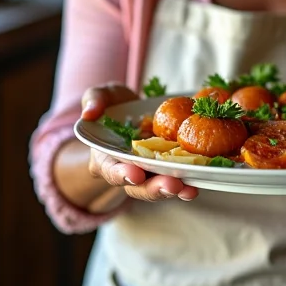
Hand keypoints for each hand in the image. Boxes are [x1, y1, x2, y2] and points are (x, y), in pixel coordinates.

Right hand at [81, 82, 198, 203]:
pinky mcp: (165, 170)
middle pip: (136, 186)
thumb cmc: (113, 105)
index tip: (135, 174)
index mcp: (104, 156)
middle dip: (153, 188)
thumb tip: (89, 113)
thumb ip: (94, 100)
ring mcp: (146, 173)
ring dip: (173, 190)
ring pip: (156, 187)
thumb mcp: (102, 96)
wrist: (134, 112)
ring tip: (188, 189)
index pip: (110, 169)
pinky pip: (174, 179)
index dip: (121, 174)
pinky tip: (196, 185)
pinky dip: (186, 184)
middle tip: (171, 185)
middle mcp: (124, 170)